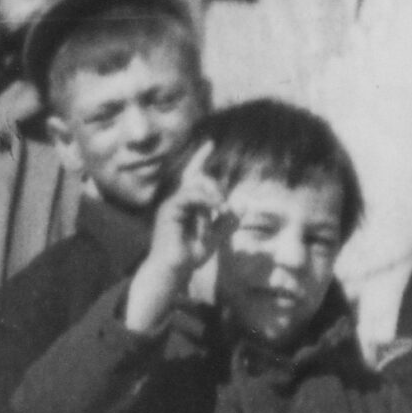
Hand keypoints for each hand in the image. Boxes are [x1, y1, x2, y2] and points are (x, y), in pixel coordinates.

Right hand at [123, 141, 226, 334]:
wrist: (173, 270)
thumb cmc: (189, 255)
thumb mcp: (215, 238)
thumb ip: (228, 222)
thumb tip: (242, 206)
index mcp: (185, 203)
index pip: (193, 174)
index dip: (200, 157)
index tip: (210, 142)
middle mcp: (176, 200)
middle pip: (198, 177)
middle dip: (215, 186)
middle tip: (224, 206)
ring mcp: (171, 204)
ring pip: (195, 185)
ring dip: (212, 195)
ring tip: (221, 209)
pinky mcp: (168, 210)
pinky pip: (190, 196)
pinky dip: (205, 201)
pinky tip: (215, 209)